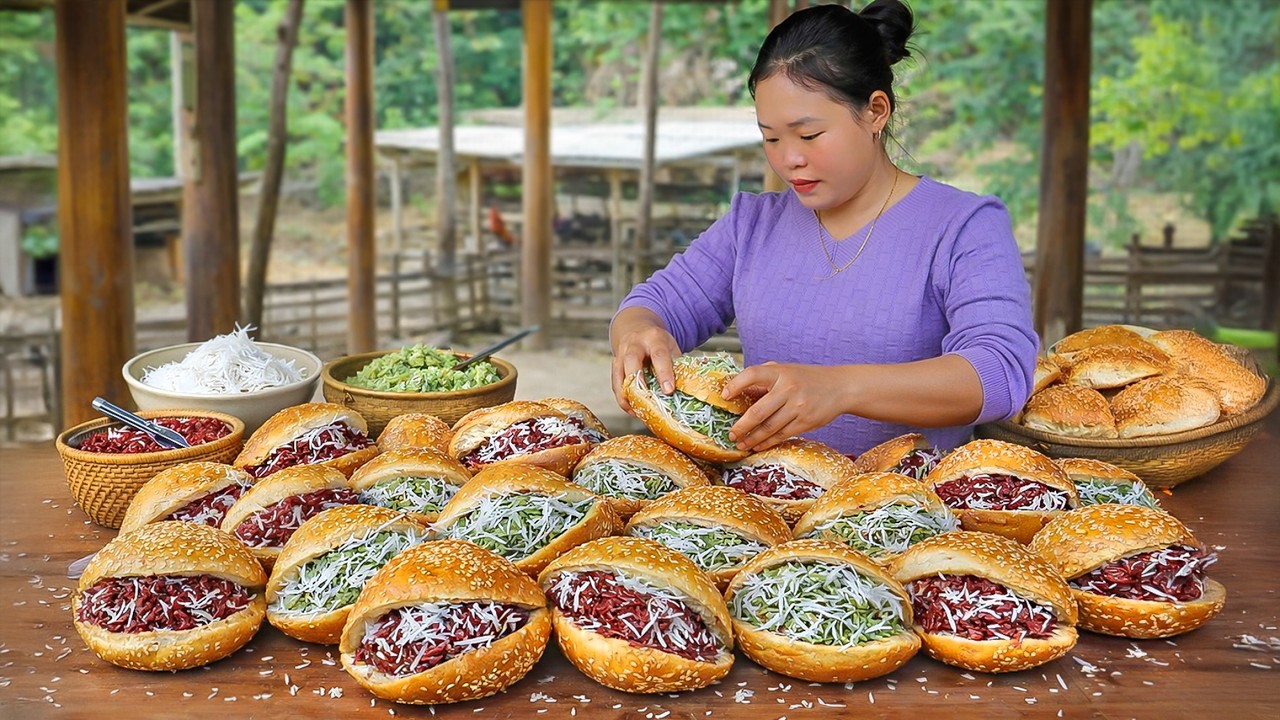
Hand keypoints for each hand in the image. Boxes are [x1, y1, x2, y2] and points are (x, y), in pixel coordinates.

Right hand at [610, 308, 681, 414]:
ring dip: (627, 396)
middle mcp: (634, 344)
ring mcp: (621, 354)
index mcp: (653, 338)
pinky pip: (615, 383)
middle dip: (638, 383)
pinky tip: (632, 409)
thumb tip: (685, 390)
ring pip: (619, 376)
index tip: (669, 390)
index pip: (659, 355)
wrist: (635, 327)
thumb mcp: (670, 346)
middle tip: (646, 402)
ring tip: (638, 412)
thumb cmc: (657, 341)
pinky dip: (623, 398)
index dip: (664, 373)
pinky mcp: (614, 365)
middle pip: (632, 362)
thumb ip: (675, 364)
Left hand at [722, 362, 853, 451]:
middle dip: (741, 426)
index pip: (752, 374)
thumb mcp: (786, 371)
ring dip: (751, 438)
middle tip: (730, 434)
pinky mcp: (805, 422)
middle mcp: (788, 389)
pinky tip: (757, 445)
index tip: (724, 396)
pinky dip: (767, 442)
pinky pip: (781, 435)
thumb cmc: (807, 378)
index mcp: (780, 372)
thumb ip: (764, 377)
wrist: (840, 387)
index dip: (736, 384)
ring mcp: (797, 407)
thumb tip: (737, 390)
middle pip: (757, 411)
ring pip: (768, 427)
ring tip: (740, 444)